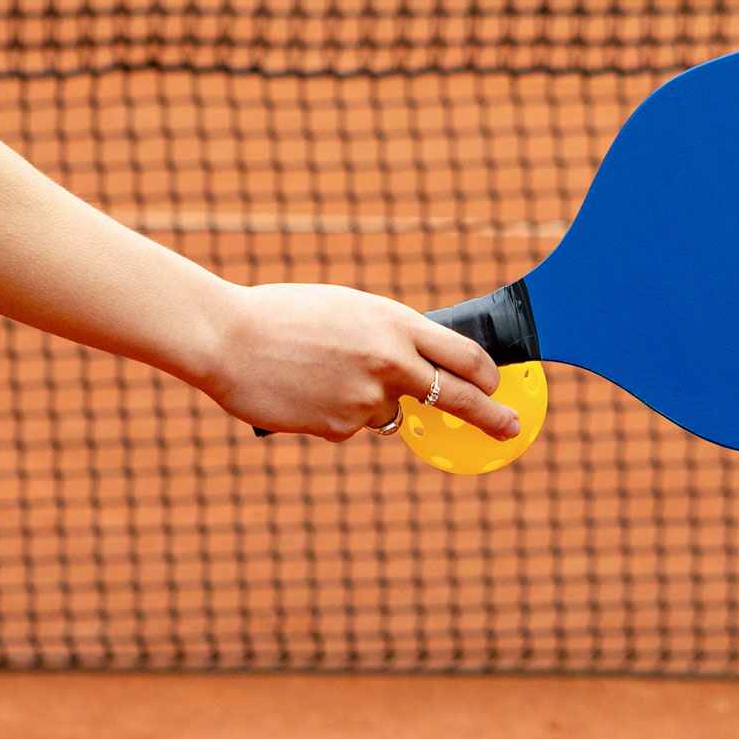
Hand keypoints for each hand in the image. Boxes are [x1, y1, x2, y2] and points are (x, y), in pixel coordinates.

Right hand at [198, 283, 520, 442]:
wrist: (226, 337)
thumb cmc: (285, 316)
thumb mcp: (350, 310)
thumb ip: (389, 336)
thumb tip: (421, 365)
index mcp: (395, 323)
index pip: (464, 355)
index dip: (486, 374)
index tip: (496, 385)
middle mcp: (390, 361)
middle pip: (459, 397)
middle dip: (492, 417)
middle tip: (513, 429)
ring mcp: (366, 399)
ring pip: (389, 412)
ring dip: (369, 400)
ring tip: (322, 373)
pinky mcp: (340, 428)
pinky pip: (351, 425)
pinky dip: (335, 413)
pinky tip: (303, 391)